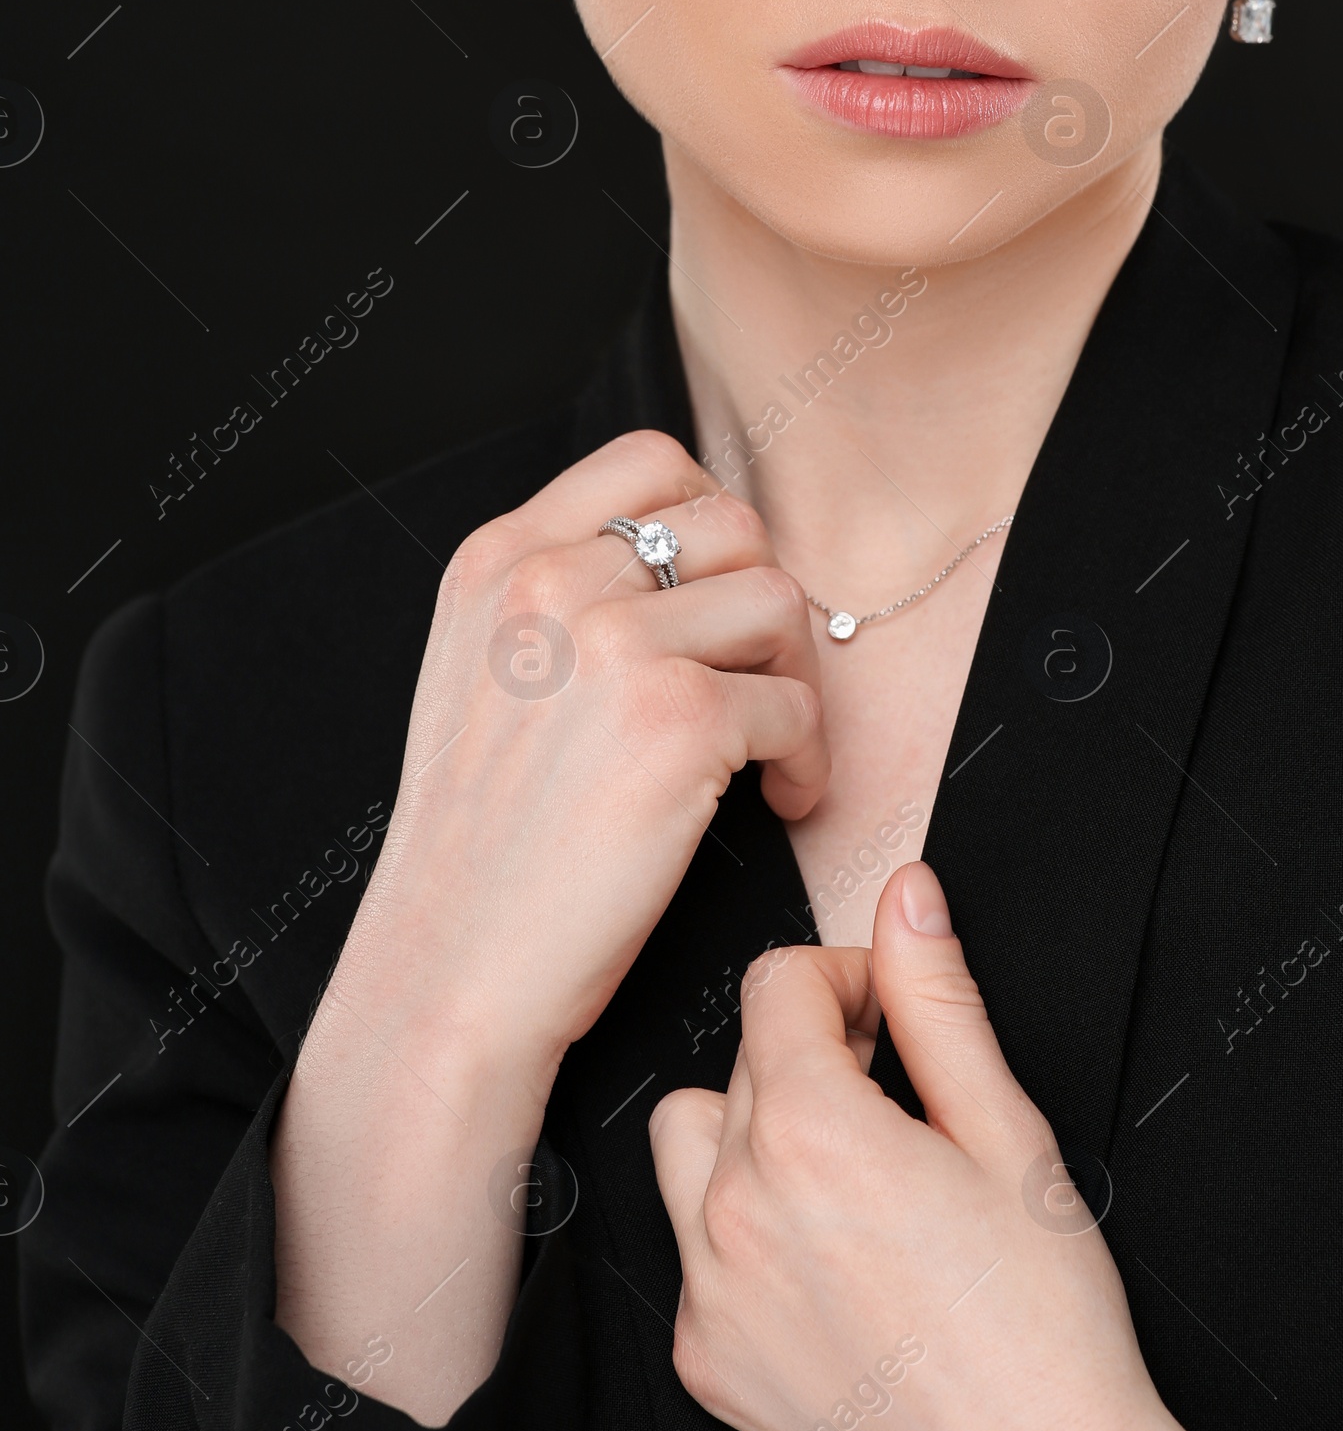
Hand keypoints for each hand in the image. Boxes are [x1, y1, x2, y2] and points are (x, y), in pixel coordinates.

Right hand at [273, 429, 828, 1422]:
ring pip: (778, 602)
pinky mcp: (678, 720)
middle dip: (760, 608)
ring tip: (765, 750)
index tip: (716, 598)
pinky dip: (805, 758)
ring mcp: (613, 645)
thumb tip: (683, 555)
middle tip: (753, 685)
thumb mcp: (479, 676)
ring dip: (793, 678)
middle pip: (731, 524)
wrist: (449, 972)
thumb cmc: (479, 848)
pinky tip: (773, 800)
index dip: (707, 522)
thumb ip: (558, 597)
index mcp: (498, 561)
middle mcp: (550, 583)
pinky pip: (798, 702)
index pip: (648, 458)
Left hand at [650, 863, 1301, 1430]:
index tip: (891, 1017)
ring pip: (690, 1145)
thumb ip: (938, 1000)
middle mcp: (737, 1208)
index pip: (775, 983)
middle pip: (739, 1057)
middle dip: (814, 1053)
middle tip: (898, 1101)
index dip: (846, 979)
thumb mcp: (1007, 1132)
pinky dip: (744, 1237)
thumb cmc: (1046, 1323)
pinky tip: (834, 1266)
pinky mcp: (704, 1360)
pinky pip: (693, 1252)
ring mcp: (709, 1291)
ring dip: (756, 1134)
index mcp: (813, 1134)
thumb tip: (907, 894)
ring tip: (849, 1176)